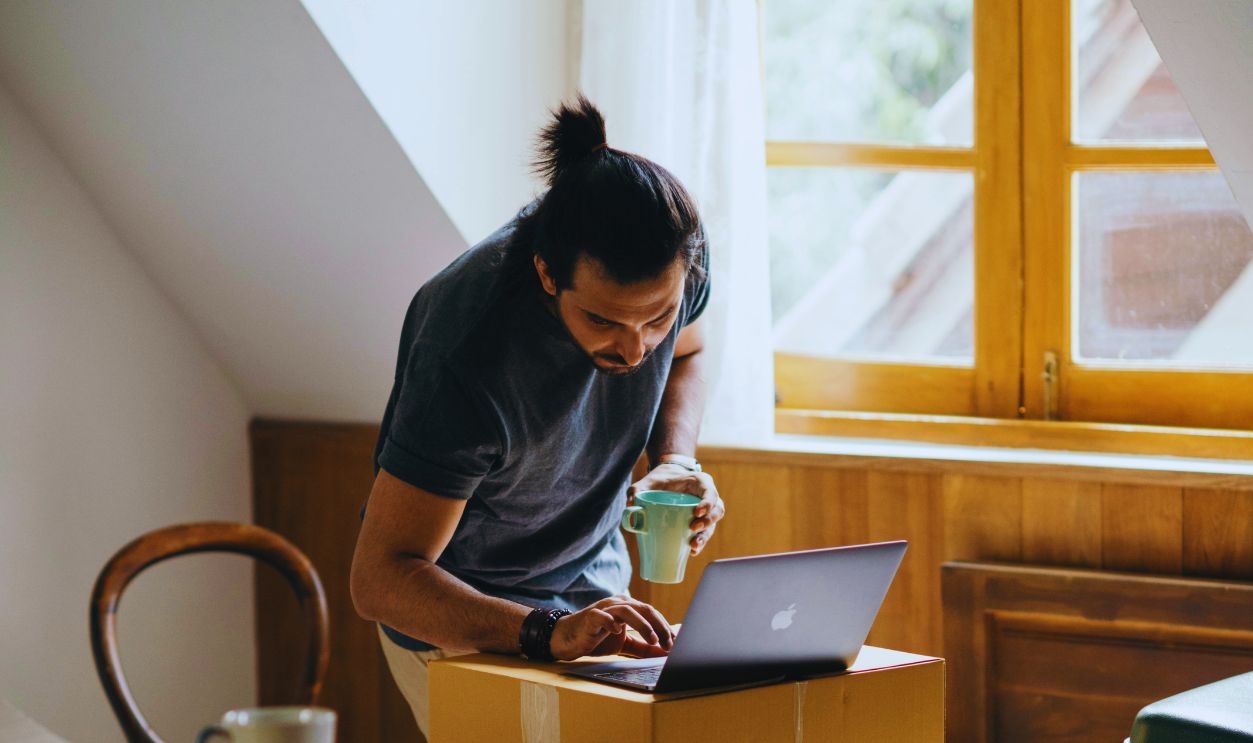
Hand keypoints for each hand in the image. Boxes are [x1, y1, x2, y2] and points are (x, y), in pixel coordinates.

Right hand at [549, 595, 674, 660]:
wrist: (569, 639)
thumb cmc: (597, 638)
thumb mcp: (624, 644)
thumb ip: (643, 647)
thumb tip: (663, 653)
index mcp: (628, 607)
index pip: (652, 613)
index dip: (665, 627)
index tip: (675, 642)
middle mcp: (618, 604)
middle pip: (644, 609)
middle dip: (659, 626)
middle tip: (668, 643)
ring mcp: (604, 608)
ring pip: (627, 610)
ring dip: (643, 625)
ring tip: (652, 639)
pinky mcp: (590, 616)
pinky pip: (601, 615)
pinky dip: (611, 621)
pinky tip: (618, 631)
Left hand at [629, 464, 724, 555]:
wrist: (664, 482)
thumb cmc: (659, 480)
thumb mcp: (647, 481)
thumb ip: (636, 489)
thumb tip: (630, 505)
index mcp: (699, 482)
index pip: (710, 492)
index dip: (707, 503)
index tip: (696, 512)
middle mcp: (706, 496)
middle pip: (717, 510)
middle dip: (708, 522)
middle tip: (692, 529)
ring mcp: (705, 510)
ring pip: (713, 524)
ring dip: (705, 536)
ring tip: (693, 546)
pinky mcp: (700, 522)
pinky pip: (705, 533)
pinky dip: (700, 543)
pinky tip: (691, 551)